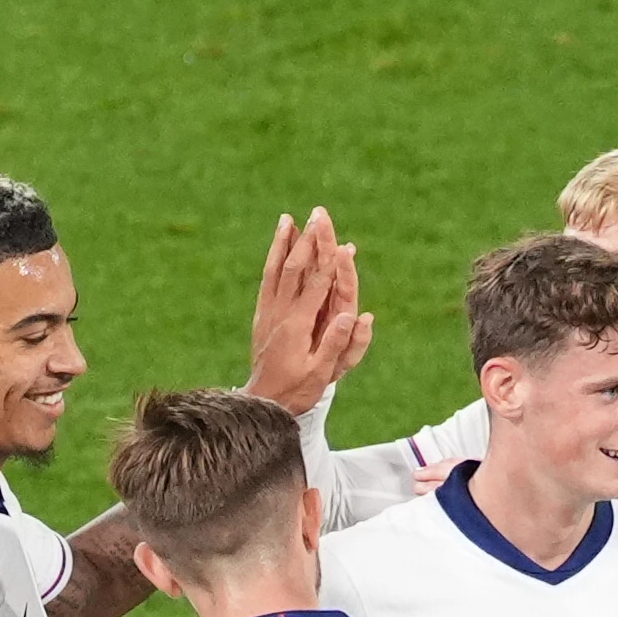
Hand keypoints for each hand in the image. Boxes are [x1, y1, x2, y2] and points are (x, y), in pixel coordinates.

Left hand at [242, 207, 373, 414]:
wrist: (262, 402)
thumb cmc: (297, 390)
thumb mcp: (320, 373)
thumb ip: (336, 343)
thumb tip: (354, 315)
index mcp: (298, 325)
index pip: (317, 285)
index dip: (329, 261)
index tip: (339, 239)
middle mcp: (282, 312)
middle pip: (296, 268)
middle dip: (308, 240)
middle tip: (317, 214)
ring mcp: (269, 311)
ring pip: (276, 269)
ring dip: (284, 243)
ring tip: (289, 219)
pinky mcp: (262, 314)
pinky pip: (267, 280)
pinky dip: (273, 259)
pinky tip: (277, 247)